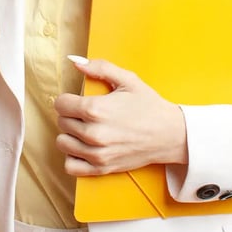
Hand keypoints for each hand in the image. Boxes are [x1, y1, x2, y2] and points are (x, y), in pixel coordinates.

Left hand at [54, 58, 187, 176]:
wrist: (170, 134)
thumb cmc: (149, 105)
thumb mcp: (127, 79)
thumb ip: (99, 68)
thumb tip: (75, 62)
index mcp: (95, 109)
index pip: (60, 104)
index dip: (67, 99)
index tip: (77, 100)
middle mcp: (93, 133)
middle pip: (61, 122)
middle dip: (70, 115)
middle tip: (86, 113)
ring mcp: (97, 153)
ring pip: (62, 143)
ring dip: (70, 135)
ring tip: (84, 129)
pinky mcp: (102, 169)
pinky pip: (71, 166)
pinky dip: (73, 156)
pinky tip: (83, 147)